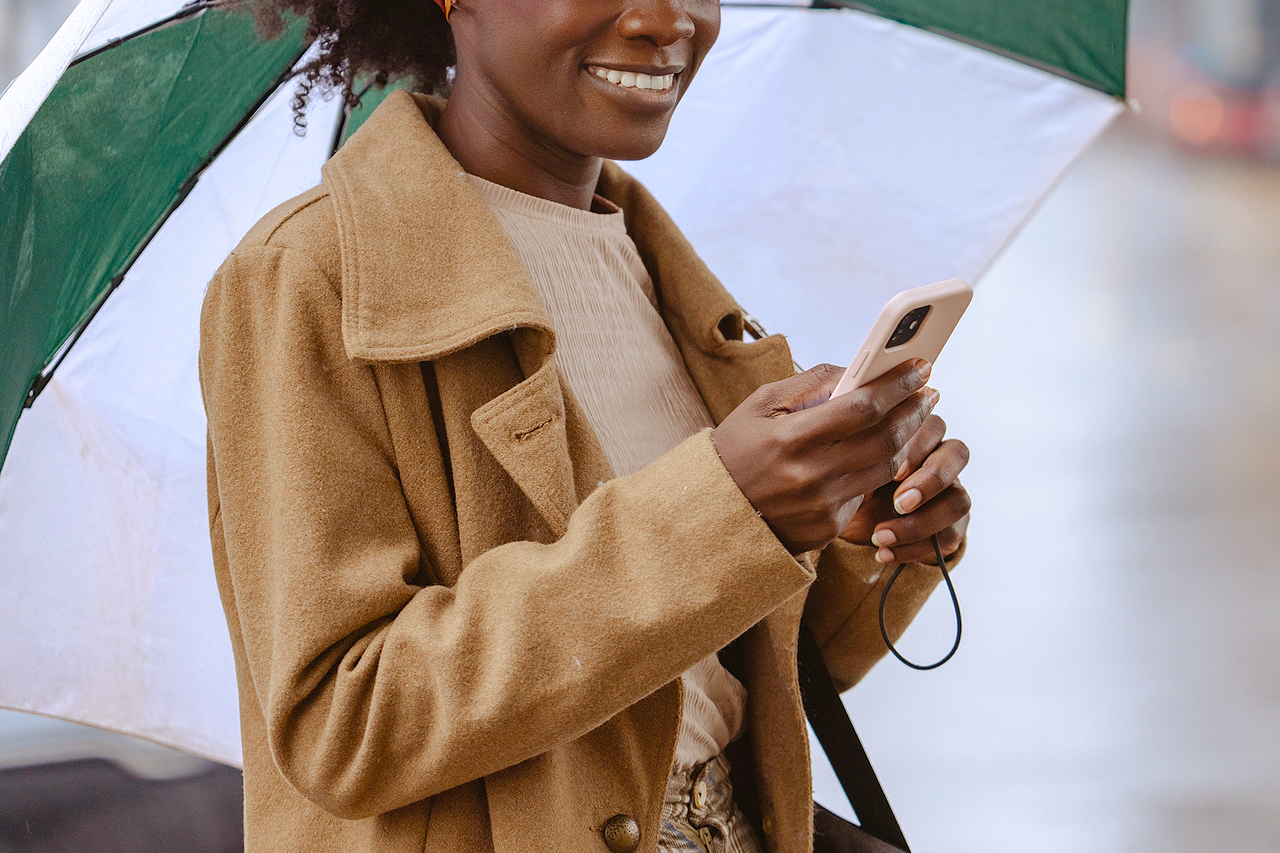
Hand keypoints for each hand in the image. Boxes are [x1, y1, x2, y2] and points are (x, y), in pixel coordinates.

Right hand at [711, 360, 937, 553]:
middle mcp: (809, 475)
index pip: (861, 407)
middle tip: (929, 390)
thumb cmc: (737, 449)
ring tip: (916, 415)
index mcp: (789, 438)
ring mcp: (821, 506)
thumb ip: (810, 383)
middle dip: (914, 409)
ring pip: (885, 467)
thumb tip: (859, 369)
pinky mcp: (827, 527)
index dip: (897, 385)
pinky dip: (881, 468)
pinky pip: (866, 493)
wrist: (713, 512)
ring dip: (909, 438)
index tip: (919, 366)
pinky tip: (887, 448)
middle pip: (884, 438)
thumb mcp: (761, 405)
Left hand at [838, 414, 970, 564]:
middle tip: (898, 503)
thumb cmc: (843, 481)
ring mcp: (948, 492)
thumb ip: (853, 445)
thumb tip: (854, 428)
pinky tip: (883, 552)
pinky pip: (950, 536)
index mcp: (914, 434)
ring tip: (880, 536)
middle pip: (958, 454)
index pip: (934, 425)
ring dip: (922, 521)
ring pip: (960, 499)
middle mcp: (937, 458)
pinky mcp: (950, 525)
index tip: (890, 470)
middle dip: (930, 481)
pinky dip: (914, 548)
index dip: (918, 446)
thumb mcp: (842, 464)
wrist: (844, 523)